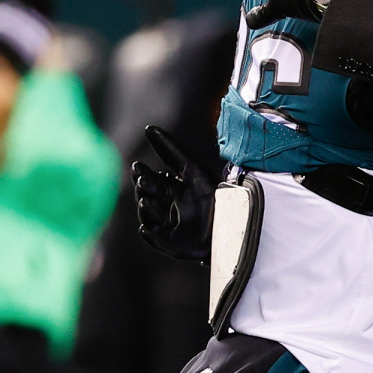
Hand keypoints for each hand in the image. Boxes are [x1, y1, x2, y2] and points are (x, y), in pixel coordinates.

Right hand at [132, 125, 219, 262]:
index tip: (138, 166)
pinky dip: (151, 235)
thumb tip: (149, 128)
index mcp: (171, 189)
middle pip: (147, 197)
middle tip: (143, 181)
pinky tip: (148, 228)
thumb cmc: (214, 190)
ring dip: (145, 209)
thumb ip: (170, 148)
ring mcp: (169, 226)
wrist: (233, 216)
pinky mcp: (173, 243)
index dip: (143, 174)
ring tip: (147, 201)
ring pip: (149, 217)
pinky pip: (157, 239)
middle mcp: (168, 207)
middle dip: (143, 189)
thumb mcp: (192, 167)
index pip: (151, 181)